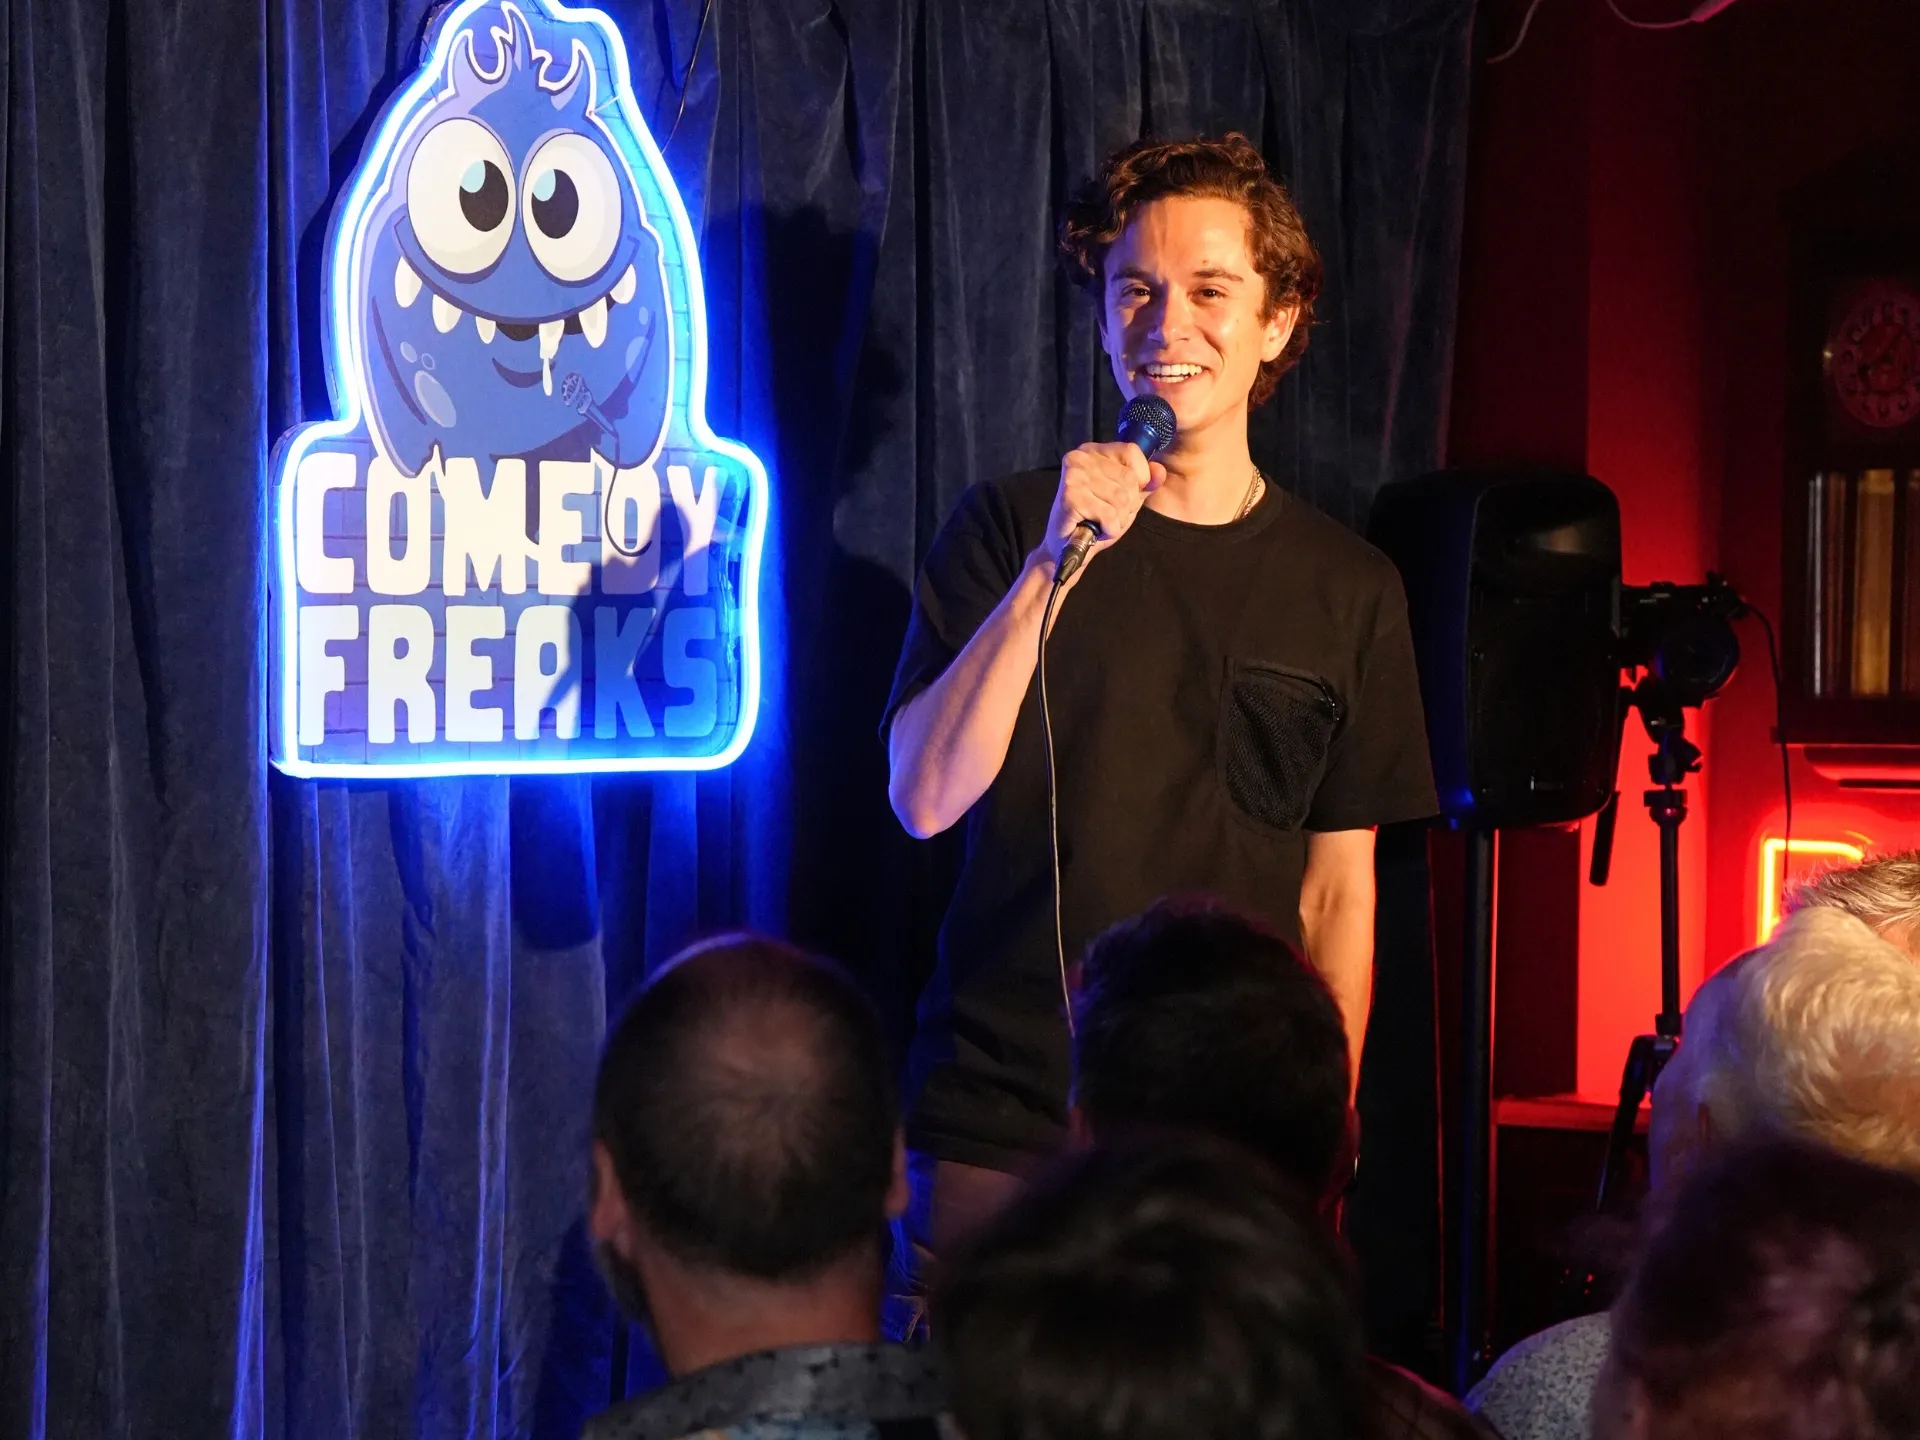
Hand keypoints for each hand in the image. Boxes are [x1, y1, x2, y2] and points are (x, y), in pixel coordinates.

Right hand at [1042, 441, 1165, 570]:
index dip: (1140, 478)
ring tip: (1100, 521)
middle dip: (1127, 505)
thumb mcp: (1127, 497)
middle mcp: (1081, 457)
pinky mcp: (1071, 497)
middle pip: (1129, 479)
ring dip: (1118, 519)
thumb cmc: (1096, 519)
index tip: (1122, 495)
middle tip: (1107, 513)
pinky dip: (1109, 529)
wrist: (1066, 547)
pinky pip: (1110, 514)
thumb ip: (1145, 483)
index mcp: (1094, 451)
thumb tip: (1160, 471)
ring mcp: (1074, 476)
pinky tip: (1095, 529)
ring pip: (1121, 499)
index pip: (1132, 452)